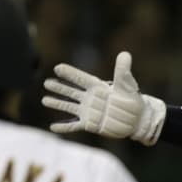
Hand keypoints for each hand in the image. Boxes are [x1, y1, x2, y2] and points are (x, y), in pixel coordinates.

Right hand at [42, 51, 166, 144]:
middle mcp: (90, 98)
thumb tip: (125, 54)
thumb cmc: (132, 100)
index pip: (81, 78)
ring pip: (69, 107)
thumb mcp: (127, 85)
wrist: (136, 120)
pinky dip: (64, 127)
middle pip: (71, 92)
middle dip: (59, 88)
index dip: (70, 74)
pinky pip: (74, 125)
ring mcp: (89, 112)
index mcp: (97, 87)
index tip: (58, 68)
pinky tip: (53, 127)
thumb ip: (123, 71)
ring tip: (45, 100)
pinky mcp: (90, 124)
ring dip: (57, 103)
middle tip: (46, 83)